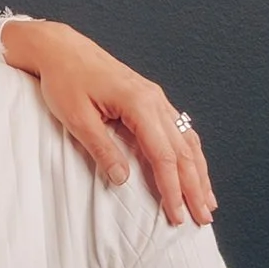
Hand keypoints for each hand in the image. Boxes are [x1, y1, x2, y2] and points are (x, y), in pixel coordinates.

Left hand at [7, 21, 214, 227]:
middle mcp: (155, 100)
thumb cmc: (64, 80)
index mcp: (139, 103)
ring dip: (199, 172)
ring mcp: (156, 97)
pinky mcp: (150, 98)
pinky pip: (179, 129)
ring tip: (208, 200)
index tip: (177, 215)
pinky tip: (195, 168)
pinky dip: (190, 153)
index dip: (172, 188)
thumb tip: (122, 179)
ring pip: (186, 140)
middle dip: (194, 187)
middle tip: (203, 218)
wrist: (60, 48)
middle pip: (183, 151)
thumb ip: (101, 149)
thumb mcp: (77, 118)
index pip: (163, 155)